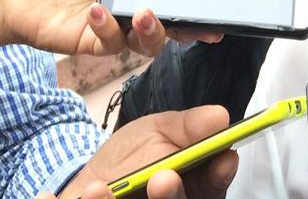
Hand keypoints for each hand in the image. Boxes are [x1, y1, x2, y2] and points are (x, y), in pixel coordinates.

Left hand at [1, 0, 220, 56]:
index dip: (198, 2)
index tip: (217, 7)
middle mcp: (132, 4)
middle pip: (173, 24)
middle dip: (191, 28)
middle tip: (199, 25)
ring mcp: (115, 26)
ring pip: (149, 43)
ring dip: (154, 32)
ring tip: (146, 13)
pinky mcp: (93, 42)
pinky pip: (112, 43)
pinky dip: (108, 27)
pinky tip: (96, 8)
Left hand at [57, 105, 238, 198]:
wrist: (89, 180)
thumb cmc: (132, 156)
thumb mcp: (157, 131)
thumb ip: (186, 127)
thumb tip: (219, 116)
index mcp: (192, 187)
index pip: (214, 186)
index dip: (219, 175)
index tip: (222, 160)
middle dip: (173, 196)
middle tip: (163, 179)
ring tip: (103, 189)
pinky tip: (85, 193)